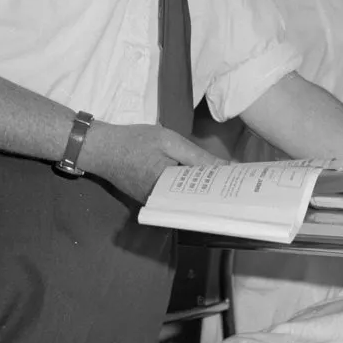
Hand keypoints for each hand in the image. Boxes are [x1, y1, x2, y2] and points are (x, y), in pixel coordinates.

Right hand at [81, 121, 227, 203]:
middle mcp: (160, 201)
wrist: (98, 147)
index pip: (202, 195)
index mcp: (165, 188)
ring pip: (186, 198)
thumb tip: (225, 168)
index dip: (223, 190)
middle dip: (217, 192)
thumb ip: (197, 157)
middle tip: (240, 184)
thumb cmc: (133, 141)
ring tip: (227, 181)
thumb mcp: (168, 141)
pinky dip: (189, 188)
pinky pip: (175, 195)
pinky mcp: (150, 198)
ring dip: (204, 190)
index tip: (243, 186)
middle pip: (196, 200)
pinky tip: (203, 179)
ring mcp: (154, 202)